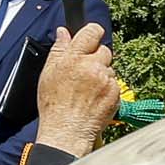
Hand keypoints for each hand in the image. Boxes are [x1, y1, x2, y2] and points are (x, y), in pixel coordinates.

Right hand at [31, 23, 118, 155]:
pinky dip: (107, 88)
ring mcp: (106, 80)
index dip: (92, 32)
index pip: (92, 32)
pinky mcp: (116, 93)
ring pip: (109, 68)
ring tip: (87, 89)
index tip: (91, 37)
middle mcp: (92, 66)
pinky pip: (114, 83)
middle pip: (104, 50)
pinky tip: (94, 98)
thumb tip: (63, 33)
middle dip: (95, 57)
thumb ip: (58, 51)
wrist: (67, 132)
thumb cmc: (54, 106)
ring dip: (101, 74)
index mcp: (74, 58)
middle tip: (84, 71)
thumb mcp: (48, 74)